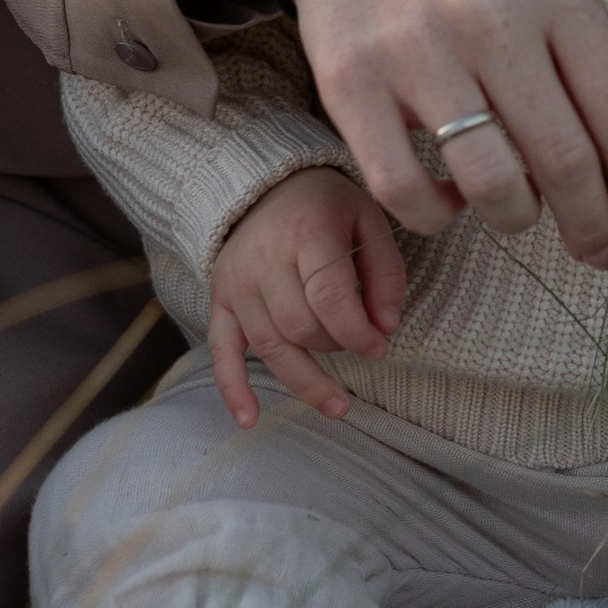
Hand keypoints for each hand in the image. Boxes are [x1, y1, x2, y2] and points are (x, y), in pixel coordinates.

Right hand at [206, 167, 409, 424]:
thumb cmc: (327, 207)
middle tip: (363, 351)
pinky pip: (221, 351)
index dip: (357, 331)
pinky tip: (249, 419)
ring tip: (338, 407)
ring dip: (305, 381)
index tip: (380, 348)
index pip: (328, 295)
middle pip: (299, 325)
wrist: (264, 187)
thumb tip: (386, 329)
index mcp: (306, 232)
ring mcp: (237, 285)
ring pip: (269, 346)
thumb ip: (385, 273)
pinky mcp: (220, 303)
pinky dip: (233, 388)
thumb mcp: (369, 220)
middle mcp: (264, 260)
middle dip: (336, 348)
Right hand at [267, 0, 607, 265]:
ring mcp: (416, 49)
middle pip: (566, 160)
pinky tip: (450, 196)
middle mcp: (490, 15)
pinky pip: (407, 191)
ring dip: (518, 221)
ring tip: (518, 212)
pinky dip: (439, 215)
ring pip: (493, 185)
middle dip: (593, 226)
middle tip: (596, 249)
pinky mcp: (350, 82)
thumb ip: (589, 64)